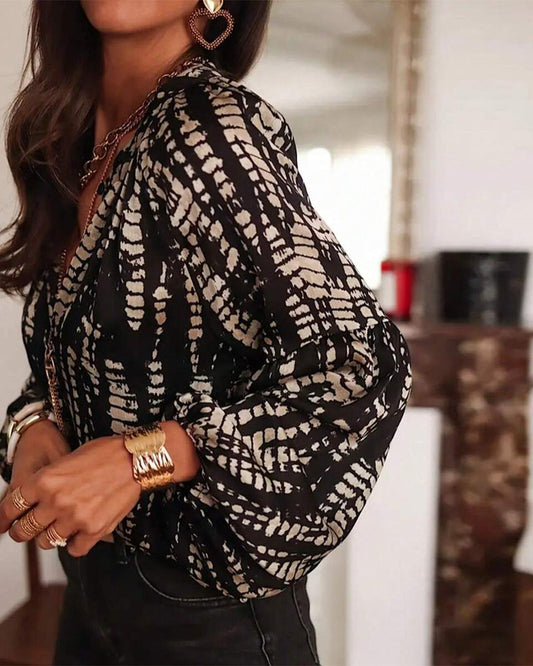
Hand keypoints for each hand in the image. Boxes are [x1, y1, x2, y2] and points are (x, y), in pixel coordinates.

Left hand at [0, 433, 140, 555]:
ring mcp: (74, 518)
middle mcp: (55, 501)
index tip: (7, 522)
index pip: (10, 508)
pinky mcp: (93, 530)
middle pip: (24, 530)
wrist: (136, 459)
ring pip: (46, 542)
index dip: (6, 518)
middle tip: (30, 529)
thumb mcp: (66, 459)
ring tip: (61, 526)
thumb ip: (47, 482)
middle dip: (23, 531)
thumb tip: (33, 501)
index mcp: (44, 480)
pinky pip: (73, 549)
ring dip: (51, 536)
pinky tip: (80, 531)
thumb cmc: (105, 454)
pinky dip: (75, 543)